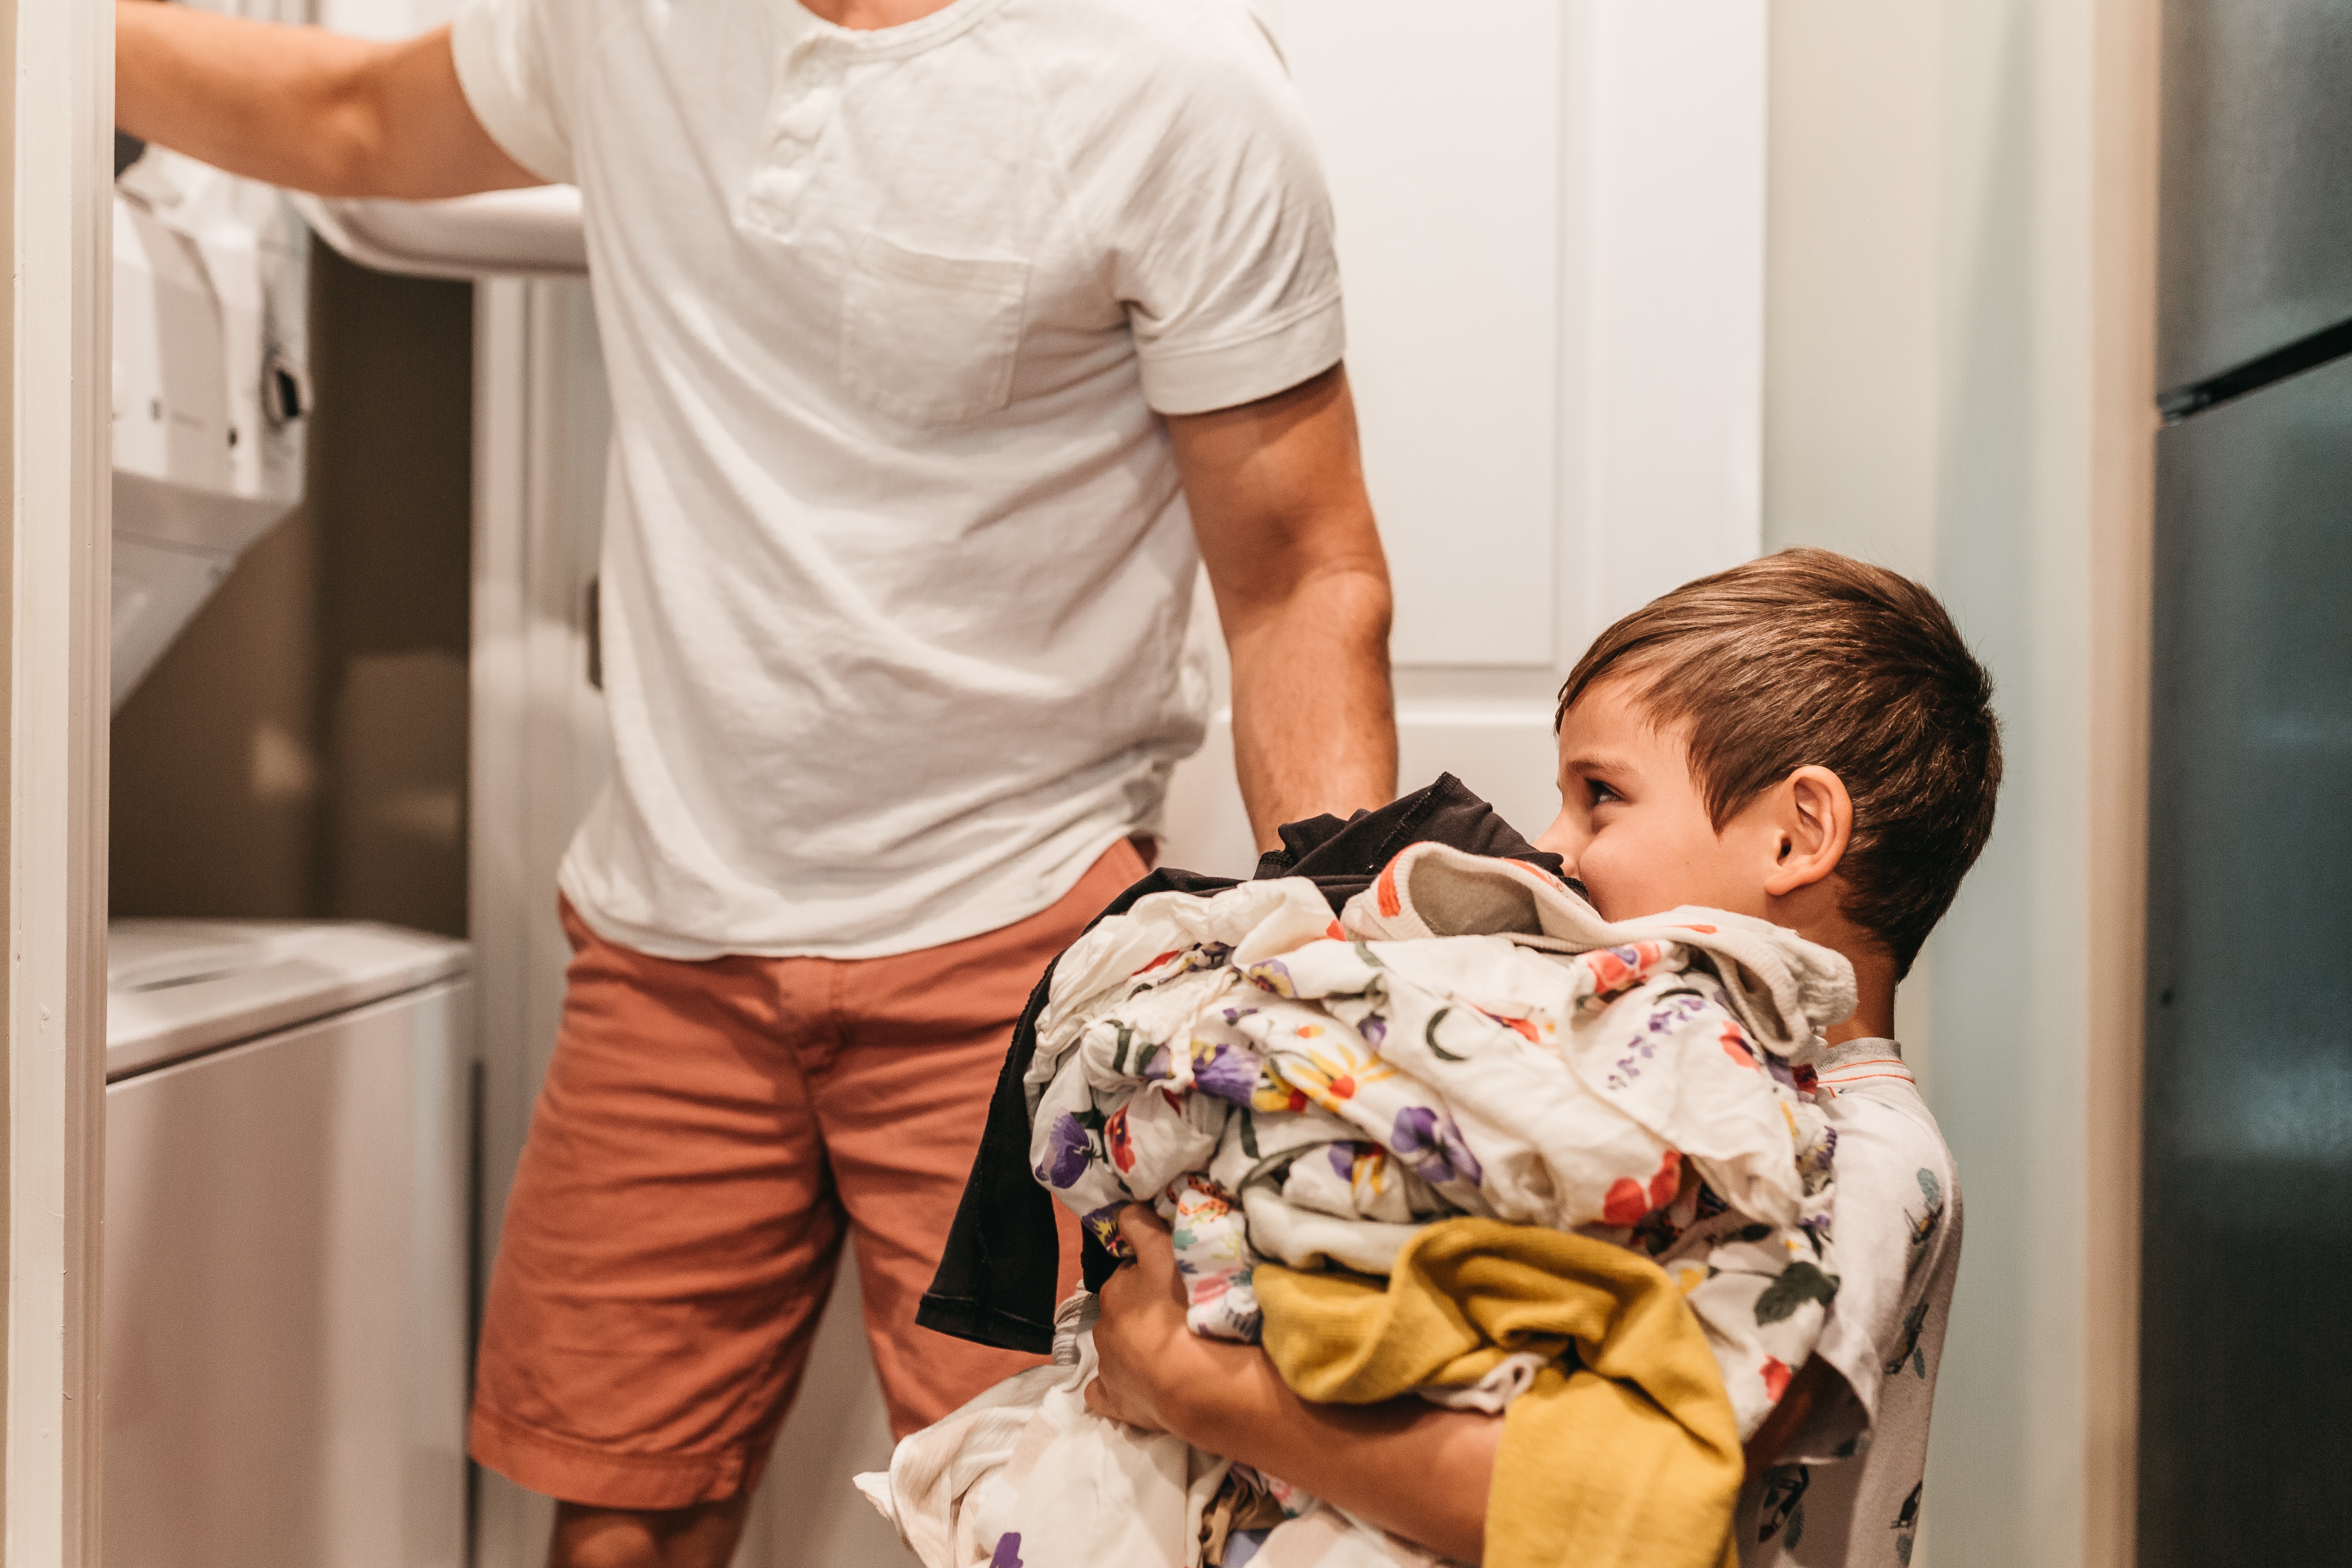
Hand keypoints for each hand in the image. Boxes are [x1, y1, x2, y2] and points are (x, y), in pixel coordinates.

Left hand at [1085, 1204, 1238, 1436]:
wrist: (1198, 1380)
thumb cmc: (1185, 1309)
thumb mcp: (1166, 1252)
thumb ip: (1143, 1228)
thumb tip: (1125, 1212)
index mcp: (1114, 1291)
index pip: (1131, 1274)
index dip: (1153, 1276)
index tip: (1175, 1282)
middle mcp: (1103, 1327)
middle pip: (1124, 1312)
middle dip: (1143, 1312)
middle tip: (1178, 1316)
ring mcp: (1106, 1367)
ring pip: (1116, 1349)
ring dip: (1135, 1348)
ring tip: (1171, 1352)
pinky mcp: (1114, 1402)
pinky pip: (1104, 1393)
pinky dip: (1116, 1388)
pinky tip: (1138, 1388)